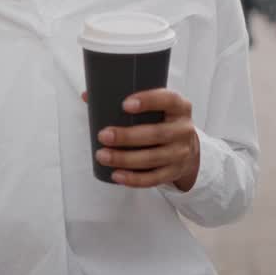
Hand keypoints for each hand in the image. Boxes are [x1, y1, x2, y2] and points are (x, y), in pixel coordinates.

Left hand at [80, 88, 200, 190]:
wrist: (187, 147)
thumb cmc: (162, 120)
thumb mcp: (156, 106)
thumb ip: (126, 99)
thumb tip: (88, 96)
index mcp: (180, 107)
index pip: (168, 100)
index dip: (148, 101)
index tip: (124, 104)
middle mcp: (184, 129)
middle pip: (156, 133)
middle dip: (127, 136)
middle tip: (103, 135)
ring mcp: (181, 152)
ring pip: (152, 158)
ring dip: (125, 159)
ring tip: (102, 155)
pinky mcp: (174, 172)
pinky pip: (154, 178)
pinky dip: (134, 178)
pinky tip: (117, 175)